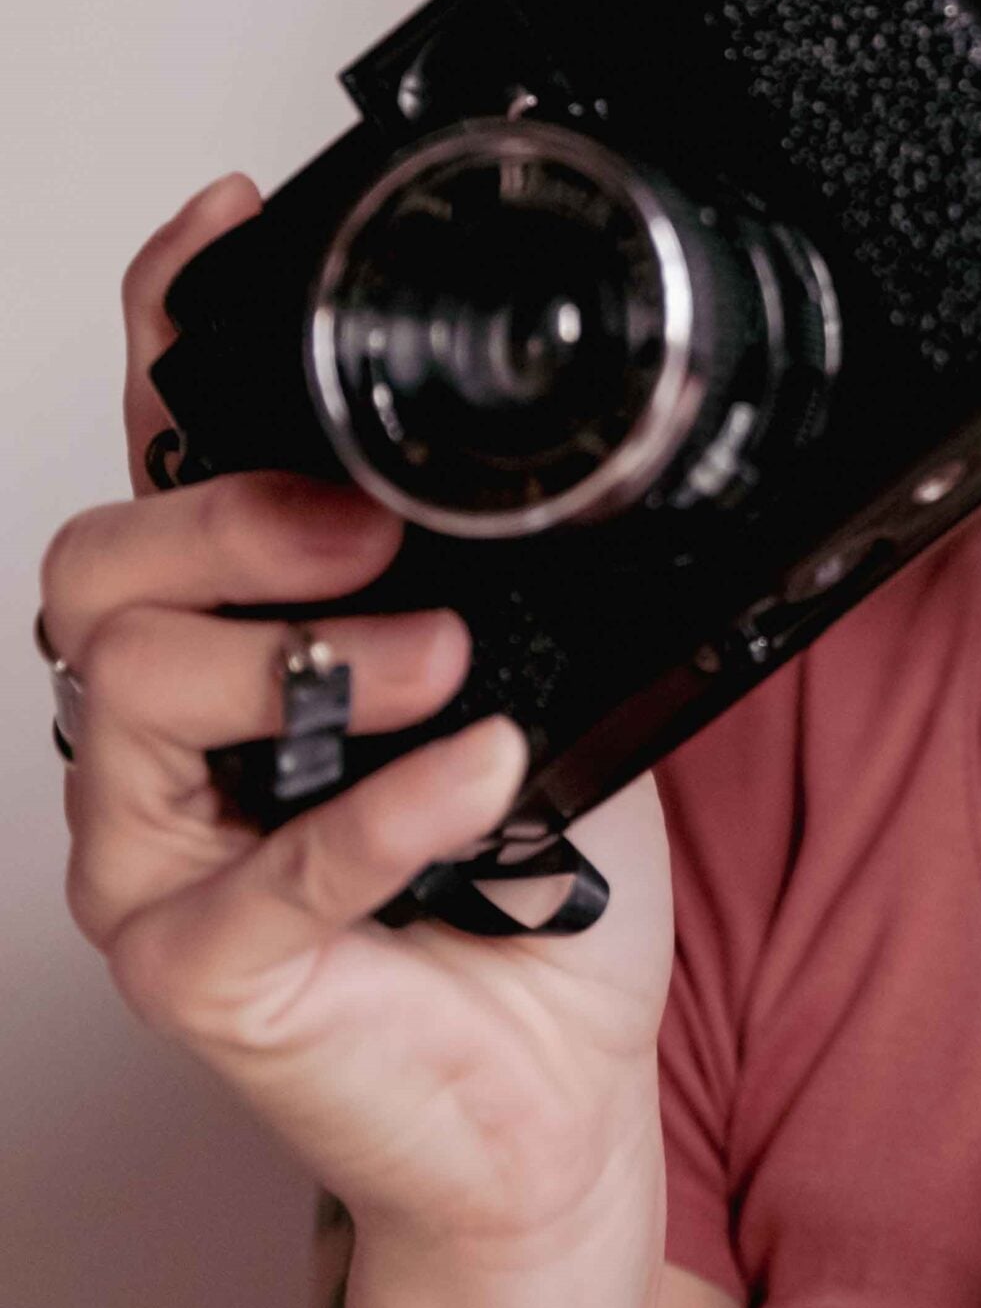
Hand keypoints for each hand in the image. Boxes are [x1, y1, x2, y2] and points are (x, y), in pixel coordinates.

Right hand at [49, 175, 675, 1268]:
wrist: (551, 1084)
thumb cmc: (530, 879)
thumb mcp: (538, 673)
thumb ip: (501, 576)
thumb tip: (554, 461)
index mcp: (245, 635)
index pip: (169, 461)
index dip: (166, 336)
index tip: (224, 223)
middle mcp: (168, 732)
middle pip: (100, 565)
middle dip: (231, 516)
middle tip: (370, 525)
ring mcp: (161, 854)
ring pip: (123, 687)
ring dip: (304, 651)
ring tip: (453, 666)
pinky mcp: (201, 972)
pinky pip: (252, 874)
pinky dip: (380, 807)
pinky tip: (481, 769)